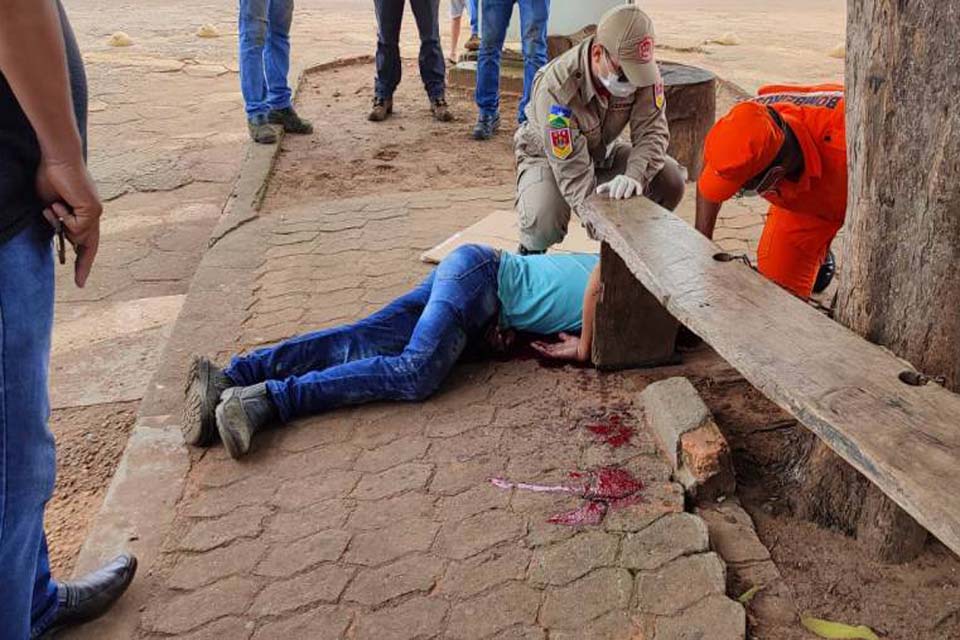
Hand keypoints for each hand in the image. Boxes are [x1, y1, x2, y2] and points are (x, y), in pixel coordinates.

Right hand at [36, 157, 101, 287]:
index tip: (80, 279)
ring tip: (54, 206)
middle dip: (83, 265)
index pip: (87, 242)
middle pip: (89, 246)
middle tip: (80, 284)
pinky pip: (76, 227)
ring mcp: (95, 213)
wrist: (57, 160)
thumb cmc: (51, 178)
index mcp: (85, 215)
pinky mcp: (93, 210)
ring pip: (78, 236)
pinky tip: (60, 204)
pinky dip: (64, 218)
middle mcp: (94, 215)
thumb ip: (57, 223)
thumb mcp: (50, 207)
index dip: (83, 260)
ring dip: (60, 225)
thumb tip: (62, 238)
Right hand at [531, 332, 586, 361]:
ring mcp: (557, 354)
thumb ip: (564, 337)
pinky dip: (543, 351)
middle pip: (545, 349)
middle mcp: (557, 351)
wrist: (584, 348)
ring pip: (545, 352)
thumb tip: (559, 334)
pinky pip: (548, 353)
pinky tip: (539, 348)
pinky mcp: (558, 355)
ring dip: (538, 348)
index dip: (542, 344)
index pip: (548, 346)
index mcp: (559, 348)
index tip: (536, 341)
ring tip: (532, 345)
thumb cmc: (579, 345)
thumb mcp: (569, 339)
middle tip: (531, 343)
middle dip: (538, 346)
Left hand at [596, 174, 641, 199]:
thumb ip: (604, 187)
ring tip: (626, 197)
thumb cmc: (617, 186)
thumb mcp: (610, 186)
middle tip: (617, 197)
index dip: (613, 189)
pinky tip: (639, 194)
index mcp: (618, 179)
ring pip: (631, 184)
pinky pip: (639, 186)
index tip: (611, 196)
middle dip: (620, 190)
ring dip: (628, 190)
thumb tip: (597, 191)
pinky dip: (639, 189)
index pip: (615, 183)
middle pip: (623, 183)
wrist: (628, 183)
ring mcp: (632, 181)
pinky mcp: (638, 185)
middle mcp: (625, 179)